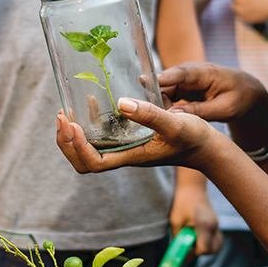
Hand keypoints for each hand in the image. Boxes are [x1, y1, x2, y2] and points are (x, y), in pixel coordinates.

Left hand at [56, 100, 219, 173]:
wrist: (206, 146)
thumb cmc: (193, 138)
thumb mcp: (175, 123)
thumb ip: (150, 115)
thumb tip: (121, 103)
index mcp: (130, 157)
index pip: (93, 163)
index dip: (77, 147)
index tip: (73, 125)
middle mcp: (122, 155)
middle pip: (83, 161)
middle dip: (67, 142)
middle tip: (61, 117)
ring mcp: (124, 148)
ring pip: (87, 150)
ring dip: (71, 134)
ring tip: (64, 113)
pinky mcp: (128, 139)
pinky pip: (100, 136)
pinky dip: (87, 123)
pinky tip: (89, 104)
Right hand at [157, 62, 267, 123]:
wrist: (247, 91)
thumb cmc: (239, 98)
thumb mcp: (224, 109)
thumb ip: (199, 111)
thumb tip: (173, 116)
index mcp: (205, 73)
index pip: (181, 73)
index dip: (163, 77)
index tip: (145, 81)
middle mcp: (191, 72)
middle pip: (167, 81)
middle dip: (155, 95)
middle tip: (149, 113)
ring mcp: (186, 79)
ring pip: (164, 89)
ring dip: (158, 102)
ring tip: (153, 117)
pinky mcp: (183, 87)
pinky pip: (168, 94)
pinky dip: (163, 104)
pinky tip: (160, 115)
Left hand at [170, 181, 222, 255]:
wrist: (192, 186)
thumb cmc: (182, 201)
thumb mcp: (175, 220)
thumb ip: (178, 237)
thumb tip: (177, 253)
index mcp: (204, 224)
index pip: (203, 249)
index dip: (193, 253)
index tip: (184, 252)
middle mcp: (214, 226)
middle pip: (213, 250)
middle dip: (200, 252)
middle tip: (188, 246)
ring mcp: (217, 225)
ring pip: (216, 246)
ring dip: (206, 248)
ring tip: (194, 241)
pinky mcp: (217, 224)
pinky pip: (216, 240)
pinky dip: (209, 243)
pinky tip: (198, 237)